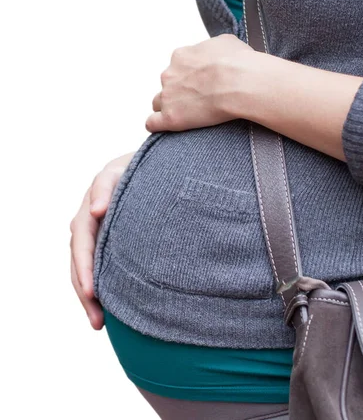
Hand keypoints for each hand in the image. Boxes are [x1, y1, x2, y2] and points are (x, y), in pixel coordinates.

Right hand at [70, 151, 134, 328]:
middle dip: (85, 286)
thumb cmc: (144, 164)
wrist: (160, 164)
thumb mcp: (127, 167)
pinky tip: (105, 308)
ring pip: (85, 265)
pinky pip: (97, 264)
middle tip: (96, 313)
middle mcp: (91, 216)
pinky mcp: (108, 238)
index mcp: (95, 199)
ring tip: (98, 322)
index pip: (83, 235)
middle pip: (81, 256)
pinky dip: (99, 286)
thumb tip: (96, 210)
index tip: (92, 291)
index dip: (87, 263)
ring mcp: (98, 228)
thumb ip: (108, 185)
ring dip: (88, 294)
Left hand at [145, 34, 256, 132]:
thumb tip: (218, 52)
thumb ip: (214, 47)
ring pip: (159, 103)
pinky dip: (158, 125)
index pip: (178, 67)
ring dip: (170, 108)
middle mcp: (170, 74)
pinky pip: (153, 123)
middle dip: (179, 92)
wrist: (241, 83)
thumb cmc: (239, 63)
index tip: (203, 83)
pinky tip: (167, 127)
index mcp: (182, 56)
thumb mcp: (227, 42)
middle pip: (168, 85)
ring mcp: (168, 96)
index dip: (189, 77)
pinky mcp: (170, 117)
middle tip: (200, 99)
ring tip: (187, 115)